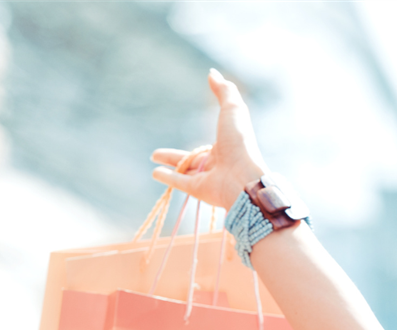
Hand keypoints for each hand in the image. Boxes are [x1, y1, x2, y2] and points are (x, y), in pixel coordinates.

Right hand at [151, 69, 266, 208]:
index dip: (207, 139)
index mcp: (226, 148)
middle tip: (158, 153)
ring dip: (170, 167)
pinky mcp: (197, 190)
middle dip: (176, 156)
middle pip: (192, 159)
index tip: (199, 133)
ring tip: (153, 161)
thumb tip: (212, 73)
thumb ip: (224, 92)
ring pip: (184, 172)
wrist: (242, 177)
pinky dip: (167, 178)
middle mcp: (216, 164)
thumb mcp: (233, 110)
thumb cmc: (239, 142)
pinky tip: (154, 173)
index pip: (211, 144)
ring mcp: (206, 178)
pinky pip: (179, 183)